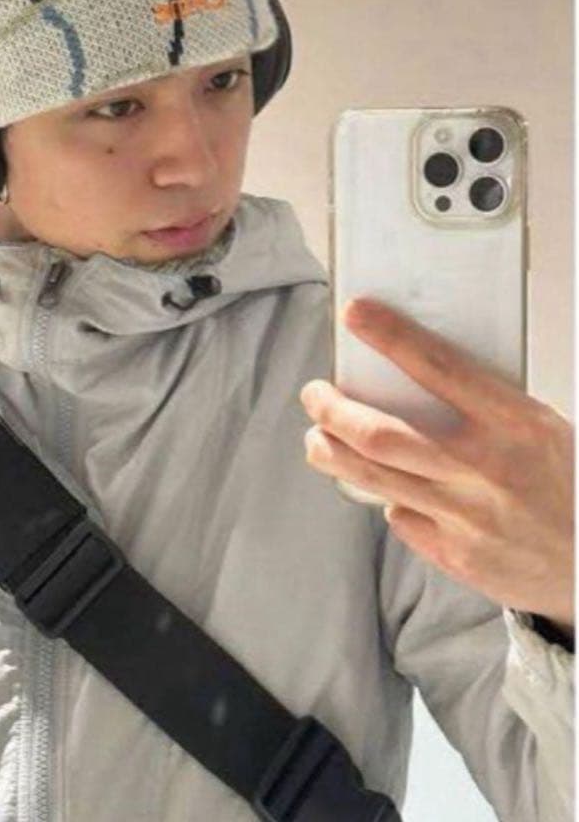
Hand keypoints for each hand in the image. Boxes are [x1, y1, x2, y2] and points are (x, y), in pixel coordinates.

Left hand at [299, 296, 574, 638]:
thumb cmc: (565, 481)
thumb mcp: (540, 427)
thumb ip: (482, 404)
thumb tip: (410, 370)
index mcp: (516, 423)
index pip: (439, 369)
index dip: (391, 337)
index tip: (355, 313)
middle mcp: (486, 469)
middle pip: (380, 433)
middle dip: (332, 409)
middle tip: (314, 393)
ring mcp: (468, 517)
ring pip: (372, 477)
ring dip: (331, 452)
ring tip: (317, 437)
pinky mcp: (457, 556)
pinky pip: (400, 516)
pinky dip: (388, 497)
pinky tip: (389, 487)